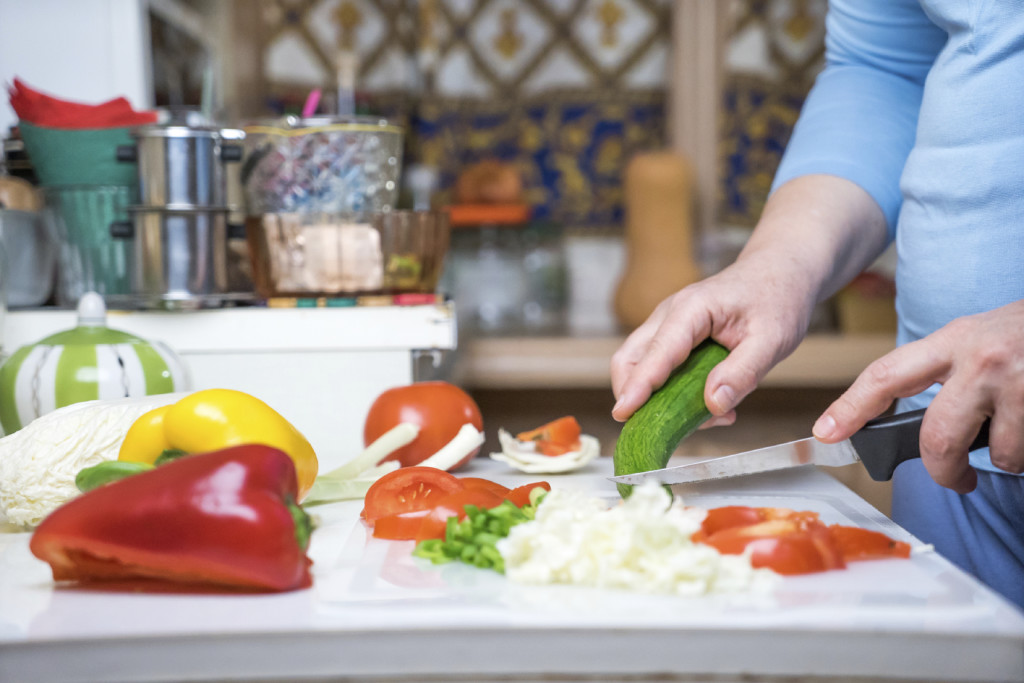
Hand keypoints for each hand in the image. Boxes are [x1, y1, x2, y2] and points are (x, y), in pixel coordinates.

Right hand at [610, 175, 888, 424]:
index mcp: (692, 309)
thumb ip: (743, 372)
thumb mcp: (773, 339)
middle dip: (632, 395)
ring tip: (703, 416)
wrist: (779, 271)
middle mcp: (669, 315)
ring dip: (654, 398)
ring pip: (637, 365)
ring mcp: (666, 325)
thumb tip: (713, 404)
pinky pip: (657, 368)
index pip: (657, 352)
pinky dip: (670, 393)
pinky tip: (709, 404)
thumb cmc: (778, 298)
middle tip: (654, 430)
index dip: (639, 385)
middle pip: (629, 359)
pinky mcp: (672, 337)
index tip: (622, 413)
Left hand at [813, 299, 1023, 492]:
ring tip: (1019, 431)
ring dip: (1009, 455)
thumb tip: (917, 427)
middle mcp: (983, 358)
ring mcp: (1021, 380)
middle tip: (956, 479)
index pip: (886, 375)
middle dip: (943, 471)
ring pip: (999, 454)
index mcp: (955, 340)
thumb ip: (947, 372)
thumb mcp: (981, 339)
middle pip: (937, 438)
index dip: (850, 407)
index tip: (826, 433)